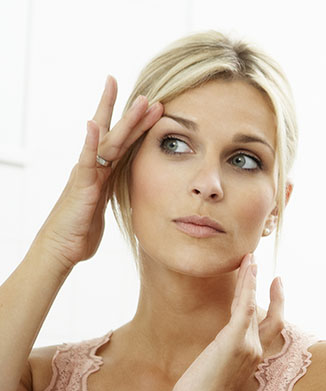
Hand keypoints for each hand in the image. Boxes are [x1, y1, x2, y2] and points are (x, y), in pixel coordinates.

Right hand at [34, 76, 162, 271]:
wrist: (61, 248)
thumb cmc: (81, 230)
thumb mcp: (105, 207)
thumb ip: (113, 192)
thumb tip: (129, 190)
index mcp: (104, 172)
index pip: (122, 142)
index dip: (135, 124)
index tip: (150, 104)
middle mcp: (95, 167)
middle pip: (117, 135)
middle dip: (133, 114)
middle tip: (148, 93)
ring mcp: (87, 174)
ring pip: (108, 142)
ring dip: (124, 121)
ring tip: (138, 100)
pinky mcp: (81, 186)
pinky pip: (86, 161)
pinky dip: (90, 143)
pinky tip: (93, 125)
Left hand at [170, 255, 286, 390]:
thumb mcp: (215, 373)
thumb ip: (222, 358)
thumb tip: (215, 351)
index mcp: (252, 357)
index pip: (270, 326)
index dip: (275, 305)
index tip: (274, 285)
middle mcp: (255, 350)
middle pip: (266, 312)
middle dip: (262, 286)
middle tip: (257, 263)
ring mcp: (248, 345)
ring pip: (253, 304)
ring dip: (251, 279)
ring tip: (249, 258)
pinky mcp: (235, 340)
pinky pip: (244, 306)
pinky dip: (248, 286)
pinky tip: (248, 269)